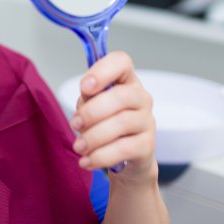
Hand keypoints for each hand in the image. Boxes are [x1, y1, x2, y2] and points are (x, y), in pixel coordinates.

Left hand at [70, 51, 156, 181]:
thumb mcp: (92, 105)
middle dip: (92, 111)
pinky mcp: (148, 145)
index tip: (85, 87)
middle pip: (121, 96)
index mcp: (125, 80)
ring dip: (94, 136)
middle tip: (75, 124)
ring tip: (78, 146)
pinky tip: (86, 160)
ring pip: (121, 123)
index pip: (121, 62)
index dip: (103, 71)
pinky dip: (101, 156)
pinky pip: (124, 149)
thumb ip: (88, 97)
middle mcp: (141, 97)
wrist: (126, 157)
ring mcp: (147, 121)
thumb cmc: (106, 123)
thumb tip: (86, 98)